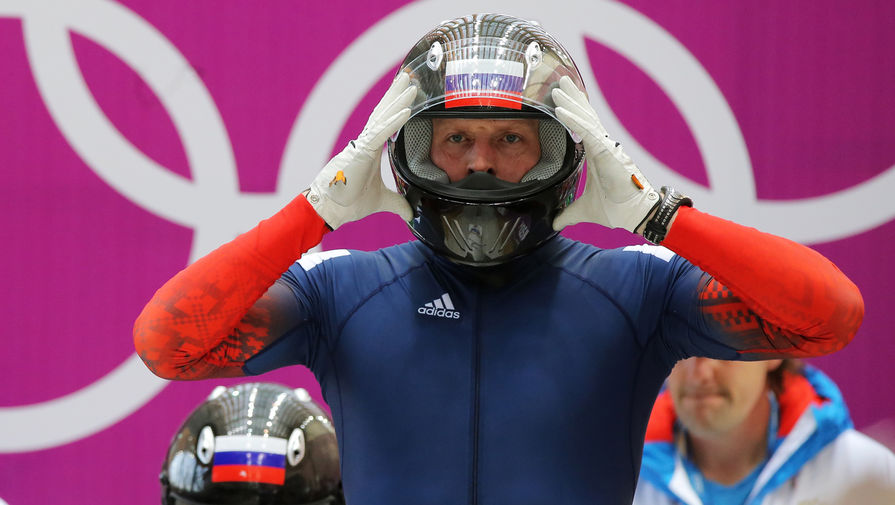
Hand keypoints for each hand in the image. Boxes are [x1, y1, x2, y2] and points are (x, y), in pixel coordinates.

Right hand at [306, 72, 415, 228]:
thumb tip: (411, 212)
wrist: (331, 210)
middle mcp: (365, 143)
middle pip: (383, 112)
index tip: (405, 94)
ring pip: (383, 117)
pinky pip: (381, 133)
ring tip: (411, 85)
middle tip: (408, 77)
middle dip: (395, 94)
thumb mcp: (381, 201)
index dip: (394, 108)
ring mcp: (363, 146)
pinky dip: (394, 121)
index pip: (384, 123)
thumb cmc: (349, 202)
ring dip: (398, 101)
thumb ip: (397, 203)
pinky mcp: (362, 153)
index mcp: (369, 150)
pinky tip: (407, 110)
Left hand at [551, 76, 659, 231]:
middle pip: (585, 115)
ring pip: (585, 118)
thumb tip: (554, 223)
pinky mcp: (606, 152)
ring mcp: (605, 147)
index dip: (575, 111)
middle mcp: (602, 146)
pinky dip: (573, 119)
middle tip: (561, 80)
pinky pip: (586, 131)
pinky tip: (560, 109)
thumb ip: (567, 214)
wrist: (633, 215)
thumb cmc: (616, 209)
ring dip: (571, 102)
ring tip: (558, 87)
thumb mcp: (583, 211)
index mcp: (598, 154)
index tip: (564, 97)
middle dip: (573, 97)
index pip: (584, 127)